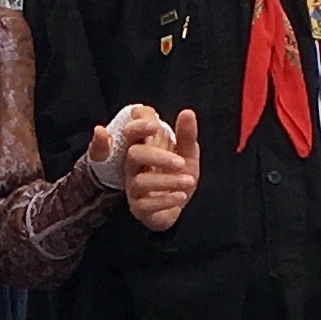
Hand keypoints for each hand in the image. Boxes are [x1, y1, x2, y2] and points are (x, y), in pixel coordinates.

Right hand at [120, 107, 202, 231]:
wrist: (178, 205)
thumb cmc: (177, 174)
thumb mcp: (187, 153)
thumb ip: (186, 135)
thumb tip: (187, 112)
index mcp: (143, 147)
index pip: (132, 132)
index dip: (138, 126)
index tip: (154, 125)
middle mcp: (134, 166)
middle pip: (133, 154)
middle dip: (157, 157)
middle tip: (181, 162)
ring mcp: (134, 187)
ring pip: (140, 181)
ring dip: (167, 181)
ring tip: (188, 181)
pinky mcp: (139, 207)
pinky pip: (146, 204)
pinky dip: (165, 200)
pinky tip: (181, 196)